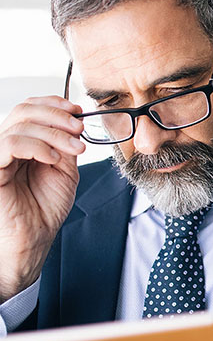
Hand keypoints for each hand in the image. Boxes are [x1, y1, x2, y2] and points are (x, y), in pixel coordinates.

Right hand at [0, 96, 84, 300]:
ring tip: (74, 149)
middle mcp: (7, 145)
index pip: (30, 109)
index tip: (78, 111)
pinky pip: (9, 144)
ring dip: (54, 133)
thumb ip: (65, 146)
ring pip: (20, 124)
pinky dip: (36, 146)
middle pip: (24, 110)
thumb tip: (74, 122)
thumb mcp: (65, 171)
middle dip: (57, 115)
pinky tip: (53, 158)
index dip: (53, 104)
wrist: (35, 237)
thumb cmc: (46, 208)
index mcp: (23, 143)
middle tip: (78, 127)